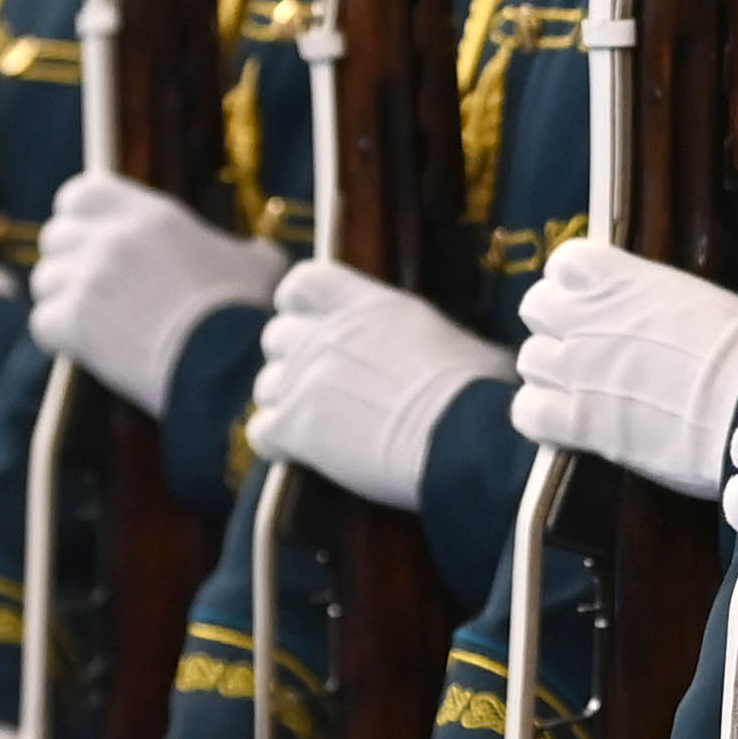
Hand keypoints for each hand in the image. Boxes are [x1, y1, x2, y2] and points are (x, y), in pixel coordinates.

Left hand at [31, 172, 287, 413]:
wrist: (223, 364)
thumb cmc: (243, 314)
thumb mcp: (257, 266)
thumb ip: (247, 251)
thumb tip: (262, 255)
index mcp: (150, 215)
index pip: (81, 193)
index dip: (80, 217)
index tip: (92, 239)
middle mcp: (112, 239)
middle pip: (56, 237)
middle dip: (68, 262)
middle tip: (91, 289)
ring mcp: (89, 279)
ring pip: (46, 282)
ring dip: (62, 301)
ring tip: (90, 323)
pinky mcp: (74, 322)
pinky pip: (43, 323)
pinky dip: (59, 338)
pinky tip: (84, 348)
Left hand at [246, 261, 513, 509]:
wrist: (461, 436)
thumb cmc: (477, 391)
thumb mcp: (455, 341)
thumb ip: (423, 338)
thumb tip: (444, 351)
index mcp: (366, 304)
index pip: (303, 283)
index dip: (299, 304)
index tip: (313, 322)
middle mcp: (327, 334)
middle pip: (276, 336)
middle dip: (291, 359)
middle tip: (319, 386)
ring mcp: (306, 380)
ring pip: (266, 386)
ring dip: (284, 404)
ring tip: (315, 426)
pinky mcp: (297, 428)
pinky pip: (261, 432)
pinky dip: (276, 444)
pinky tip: (301, 455)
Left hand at [513, 242, 737, 499]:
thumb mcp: (710, 306)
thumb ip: (672, 307)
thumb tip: (682, 322)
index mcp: (625, 280)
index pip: (565, 262)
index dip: (573, 282)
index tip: (593, 299)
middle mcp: (591, 317)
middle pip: (536, 307)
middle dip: (556, 325)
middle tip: (587, 348)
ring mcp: (578, 369)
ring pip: (529, 360)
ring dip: (551, 373)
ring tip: (584, 390)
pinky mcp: (579, 422)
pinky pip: (527, 413)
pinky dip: (541, 418)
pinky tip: (570, 426)